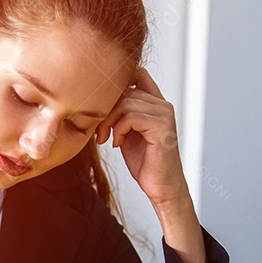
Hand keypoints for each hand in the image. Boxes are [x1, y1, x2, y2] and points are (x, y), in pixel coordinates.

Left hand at [98, 67, 188, 208]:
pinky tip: (117, 143)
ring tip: (107, 138)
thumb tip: (97, 99)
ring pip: (126, 103)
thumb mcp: (127, 132)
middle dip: (105, 111)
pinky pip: (131, 116)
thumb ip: (120, 114)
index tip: (101, 108)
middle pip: (125, 90)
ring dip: (109, 122)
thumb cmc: (145, 162)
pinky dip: (118, 129)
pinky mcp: (162, 127)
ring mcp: (164, 114)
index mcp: (155, 104)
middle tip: (99, 132)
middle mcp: (162, 105)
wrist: (161, 186)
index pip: (137, 75)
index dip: (116, 86)